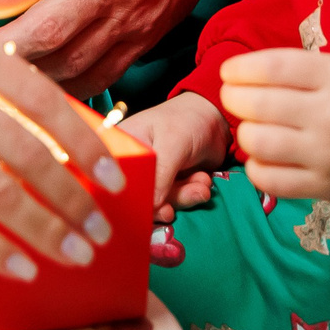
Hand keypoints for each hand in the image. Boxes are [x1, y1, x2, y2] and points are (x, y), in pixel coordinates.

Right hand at [121, 91, 228, 217]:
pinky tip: (203, 182)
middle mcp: (132, 165)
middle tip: (173, 209)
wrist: (214, 120)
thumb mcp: (172, 142)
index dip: (128, 198)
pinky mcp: (168, 185)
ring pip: (160, 201)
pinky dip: (191, 195)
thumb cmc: (186, 120)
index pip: (115, 179)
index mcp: (122, 148)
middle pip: (137, 196)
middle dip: (163, 202)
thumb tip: (152, 206)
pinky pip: (175, 200)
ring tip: (201, 184)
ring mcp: (151, 176)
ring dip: (183, 197)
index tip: (149, 207)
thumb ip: (161, 174)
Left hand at [218, 48, 329, 203]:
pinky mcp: (323, 187)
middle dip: (233, 98)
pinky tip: (264, 156)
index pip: (272, 67)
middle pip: (258, 105)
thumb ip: (291, 68)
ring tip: (253, 127)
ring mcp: (327, 155)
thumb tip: (237, 75)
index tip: (229, 72)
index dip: (240, 69)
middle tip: (234, 98)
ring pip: (257, 143)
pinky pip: (268, 179)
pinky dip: (255, 166)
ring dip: (245, 132)